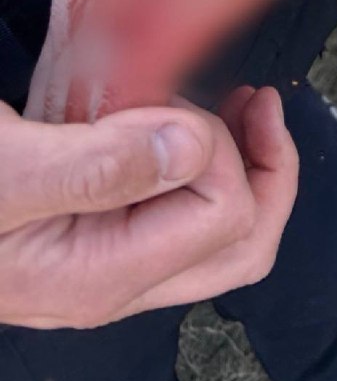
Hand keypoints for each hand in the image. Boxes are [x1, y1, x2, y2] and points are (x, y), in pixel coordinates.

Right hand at [0, 86, 297, 327]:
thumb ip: (98, 166)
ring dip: (240, 160)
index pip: (225, 219)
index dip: (220, 150)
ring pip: (221, 228)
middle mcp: (116, 279)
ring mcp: (111, 257)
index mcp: (101, 277)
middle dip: (267, 168)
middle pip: (244, 244)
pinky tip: (185, 115)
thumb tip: (190, 147)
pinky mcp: (101, 228)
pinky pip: (180, 206)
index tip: (178, 106)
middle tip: (255, 103)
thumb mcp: (5, 172)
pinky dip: (202, 159)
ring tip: (232, 102)